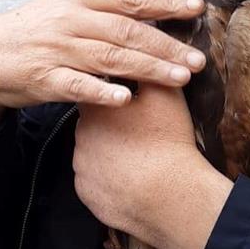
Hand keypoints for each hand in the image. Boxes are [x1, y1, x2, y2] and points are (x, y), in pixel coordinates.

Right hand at [0, 0, 205, 109]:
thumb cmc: (36, 26)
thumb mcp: (70, 1)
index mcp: (82, 1)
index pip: (131, 1)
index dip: (166, 5)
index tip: (197, 8)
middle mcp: (73, 22)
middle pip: (127, 33)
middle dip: (166, 46)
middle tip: (198, 60)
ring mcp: (59, 51)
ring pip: (109, 59)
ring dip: (147, 69)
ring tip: (179, 78)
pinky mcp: (45, 78)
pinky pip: (76, 85)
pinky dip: (101, 92)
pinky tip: (126, 99)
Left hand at [74, 82, 231, 248]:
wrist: (168, 193)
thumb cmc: (166, 139)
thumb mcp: (164, 94)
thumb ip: (149, 69)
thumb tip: (144, 54)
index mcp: (95, 107)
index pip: (97, 91)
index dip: (115, 95)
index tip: (132, 101)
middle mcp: (80, 135)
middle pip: (93, 122)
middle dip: (112, 123)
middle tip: (141, 128)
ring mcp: (81, 167)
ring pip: (93, 152)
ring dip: (109, 150)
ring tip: (139, 153)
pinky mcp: (87, 193)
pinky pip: (94, 180)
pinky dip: (109, 177)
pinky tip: (131, 175)